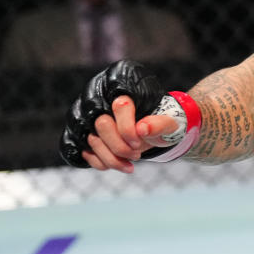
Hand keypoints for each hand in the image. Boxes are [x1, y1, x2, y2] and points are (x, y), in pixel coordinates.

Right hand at [60, 61, 184, 172]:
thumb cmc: (158, 120)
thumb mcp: (168, 122)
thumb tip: (142, 128)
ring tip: (130, 164)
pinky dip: (102, 163)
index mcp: (125, 88)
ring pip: (92, 140)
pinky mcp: (84, 133)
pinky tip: (119, 164)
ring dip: (112, 159)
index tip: (139, 143)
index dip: (128, 129)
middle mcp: (103, 98)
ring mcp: (90, 116)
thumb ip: (159, 124)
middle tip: (136, 154)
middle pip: (101, 125)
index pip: (120, 106)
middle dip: (120, 147)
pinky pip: (84, 151)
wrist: (149, 128)